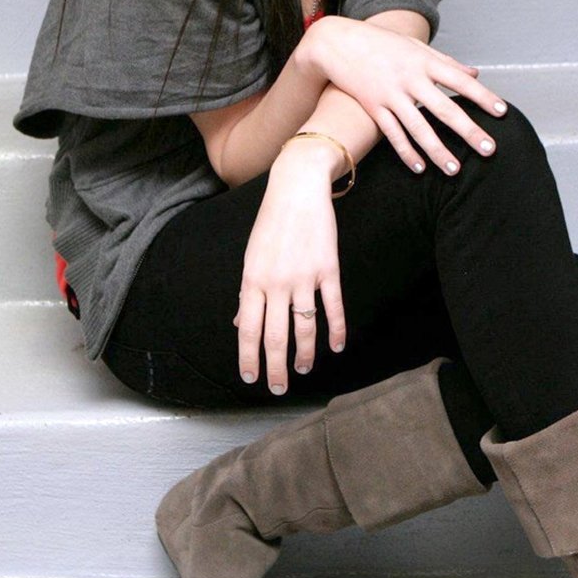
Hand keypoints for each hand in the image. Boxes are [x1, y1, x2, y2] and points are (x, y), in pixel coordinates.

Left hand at [233, 150, 347, 394]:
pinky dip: (336, 330)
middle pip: (276, 336)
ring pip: (305, 328)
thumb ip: (248, 293)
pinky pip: (333, 307)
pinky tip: (336, 347)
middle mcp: (276, 283)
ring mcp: (304, 277)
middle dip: (276, 367)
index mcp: (253, 281)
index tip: (250, 377)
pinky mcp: (328, 270)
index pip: (248, 328)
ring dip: (304, 354)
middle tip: (278, 388)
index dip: (249, 356)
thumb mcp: (252, 258)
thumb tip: (240, 322)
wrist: (297, 189)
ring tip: (303, 370)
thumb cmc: (271, 224)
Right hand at [304, 16, 507, 176]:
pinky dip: (406, 152)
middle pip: (445, 109)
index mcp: (424, 62)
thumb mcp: (416, 48)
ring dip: (438, 150)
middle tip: (489, 150)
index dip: (482, 96)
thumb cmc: (381, 43)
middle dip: (469, 131)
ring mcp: (390, 94)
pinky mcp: (372, 107)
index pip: (460, 81)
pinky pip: (392, 134)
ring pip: (418, 128)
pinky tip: (420, 168)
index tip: (502, 112)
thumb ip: (447, 62)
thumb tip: (476, 72)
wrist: (337, 43)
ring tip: (455, 170)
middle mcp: (410, 79)